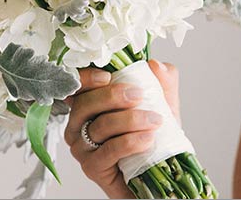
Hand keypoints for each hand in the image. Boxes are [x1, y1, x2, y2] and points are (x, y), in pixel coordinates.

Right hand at [64, 59, 179, 197]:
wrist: (157, 174)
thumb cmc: (152, 136)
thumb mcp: (162, 105)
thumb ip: (162, 82)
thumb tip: (156, 65)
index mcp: (90, 104)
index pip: (78, 85)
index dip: (86, 78)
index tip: (107, 76)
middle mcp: (79, 125)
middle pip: (85, 104)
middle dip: (113, 96)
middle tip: (140, 96)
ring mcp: (83, 148)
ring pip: (100, 126)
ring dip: (130, 120)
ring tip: (155, 120)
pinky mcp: (93, 168)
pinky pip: (109, 150)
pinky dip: (130, 142)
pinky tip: (148, 139)